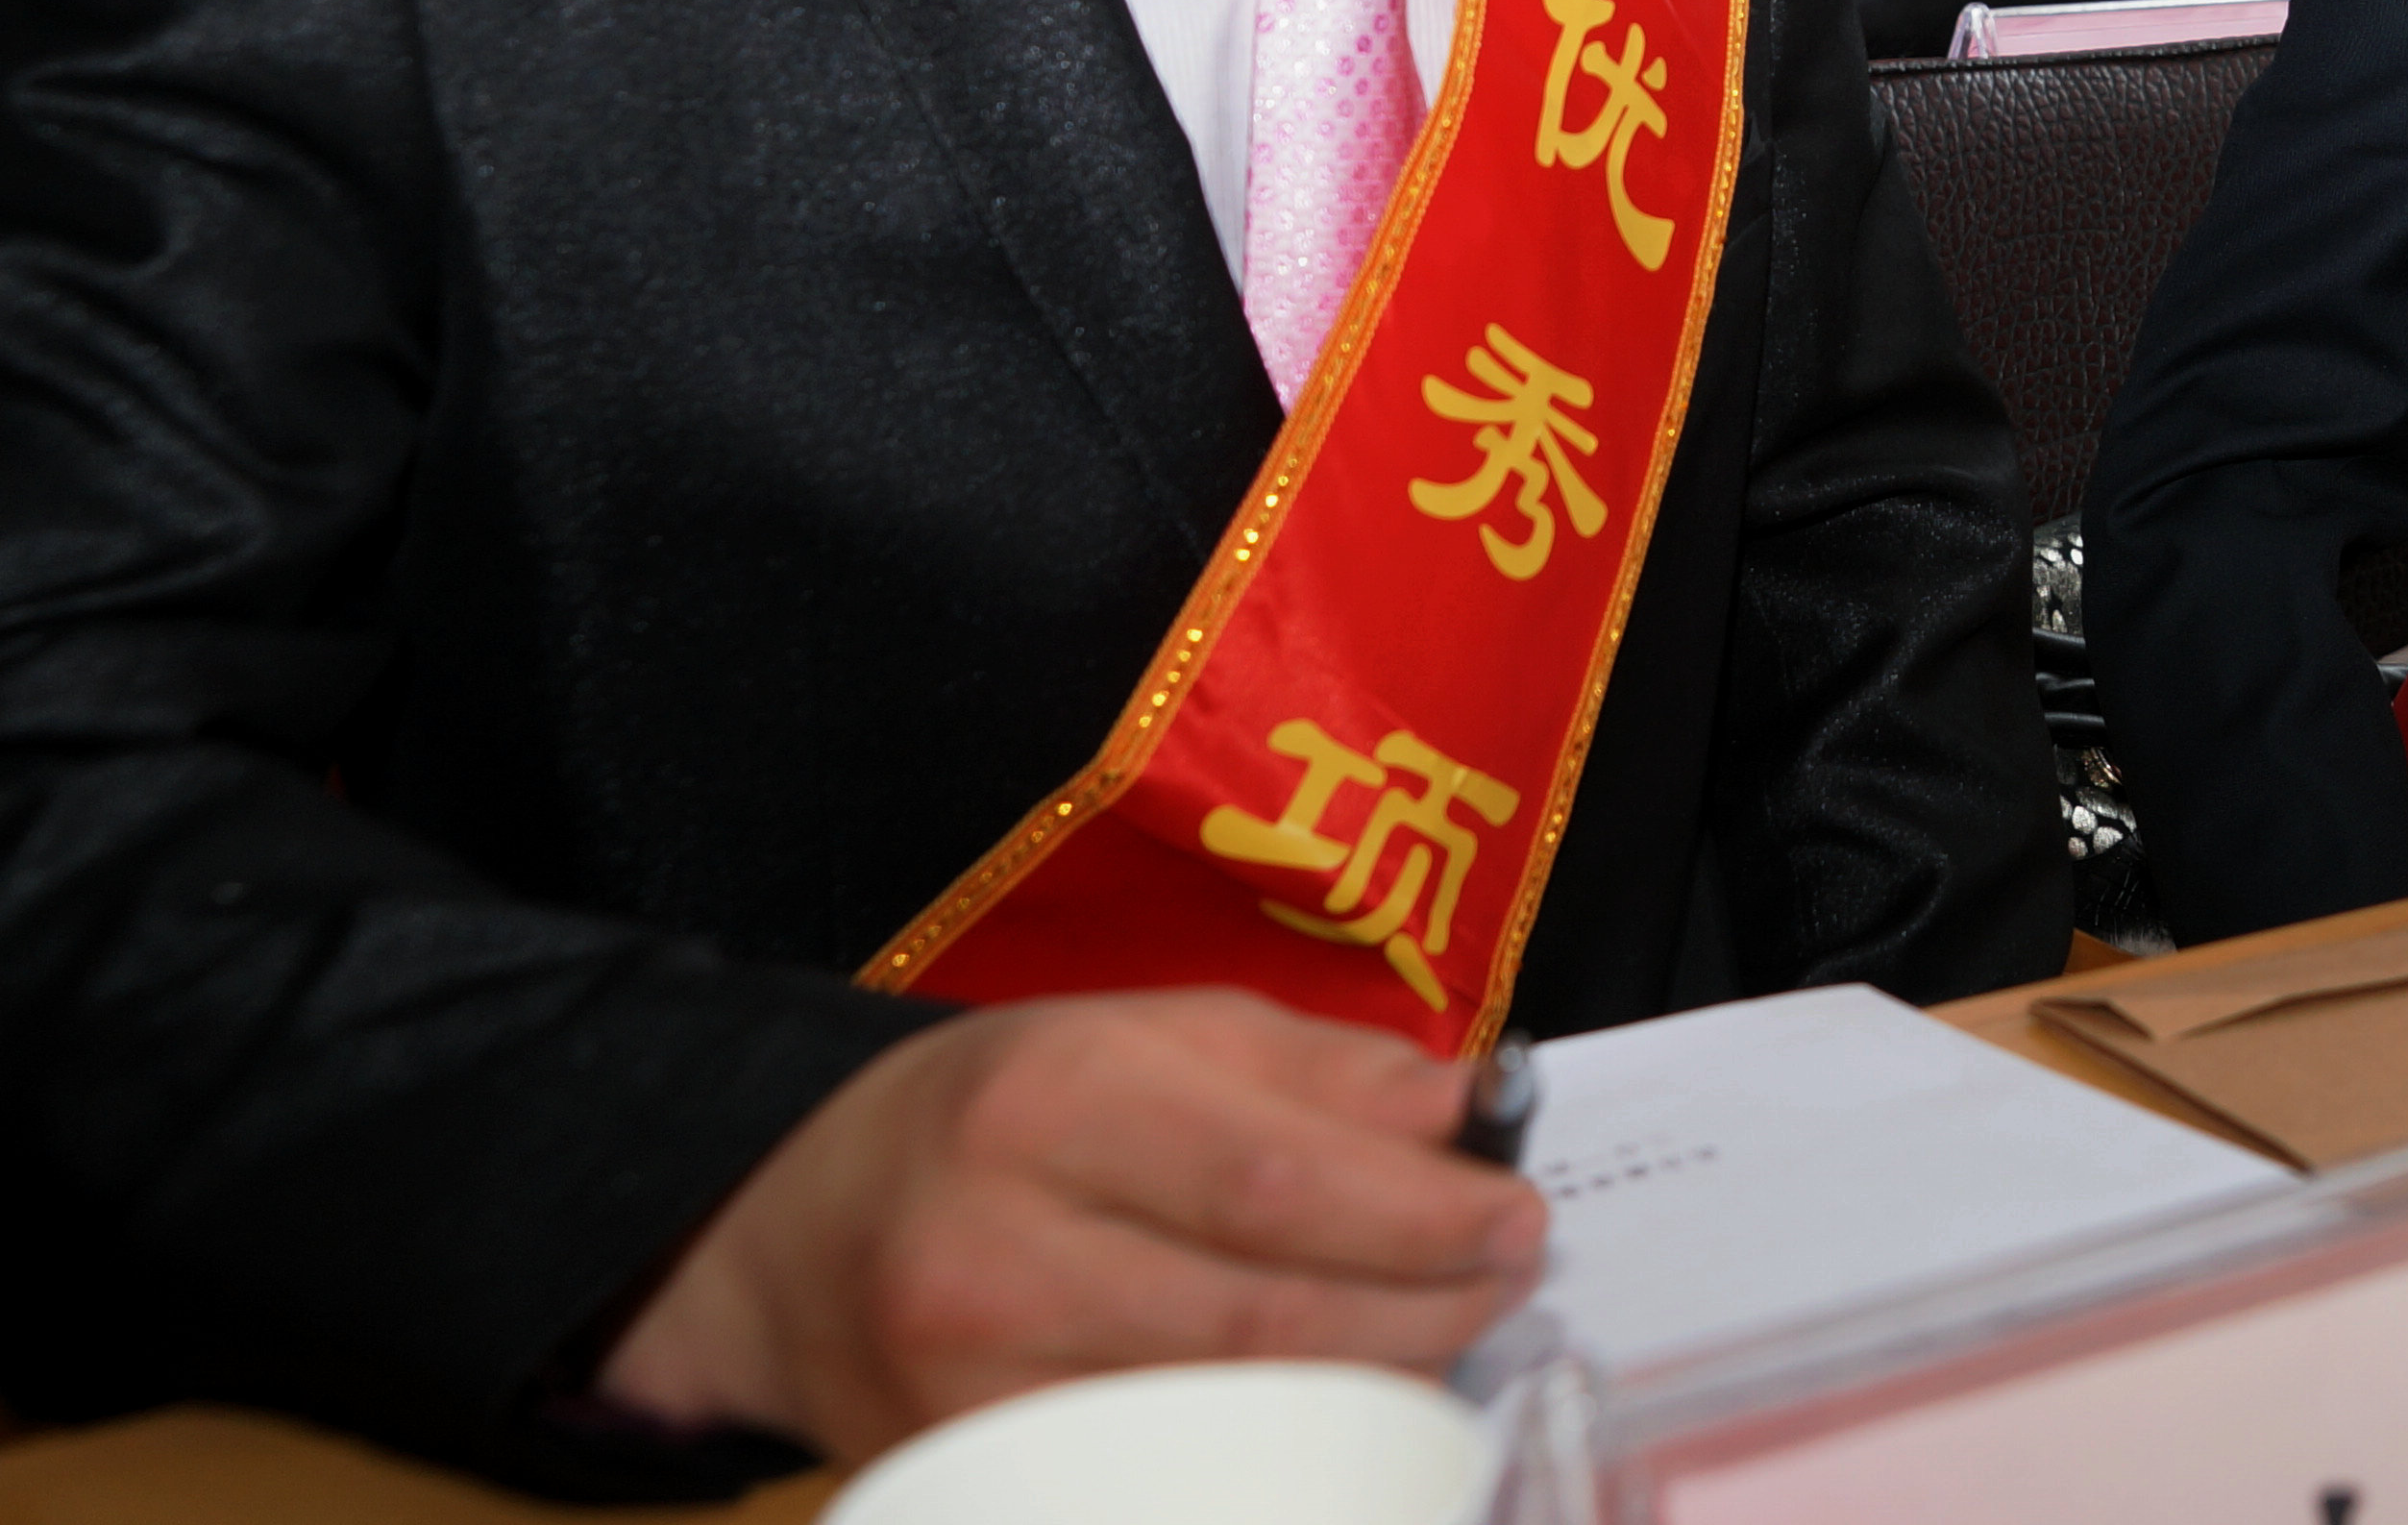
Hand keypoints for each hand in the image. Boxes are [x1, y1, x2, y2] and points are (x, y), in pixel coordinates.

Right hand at [601, 991, 1542, 1459]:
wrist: (788, 1232)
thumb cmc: (1001, 1113)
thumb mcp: (1147, 1031)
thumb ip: (1316, 1067)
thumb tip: (1469, 1108)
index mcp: (1050, 1103)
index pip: (1274, 1181)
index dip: (1419, 1214)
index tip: (1520, 1214)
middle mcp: (997, 1255)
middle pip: (1263, 1317)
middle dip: (1423, 1308)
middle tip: (1508, 1281)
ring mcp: (973, 1392)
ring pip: (1228, 1416)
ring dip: (1369, 1386)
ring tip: (1441, 1336)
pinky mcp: (969, 1476)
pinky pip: (1166, 1475)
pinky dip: (1276, 1450)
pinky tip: (1336, 1408)